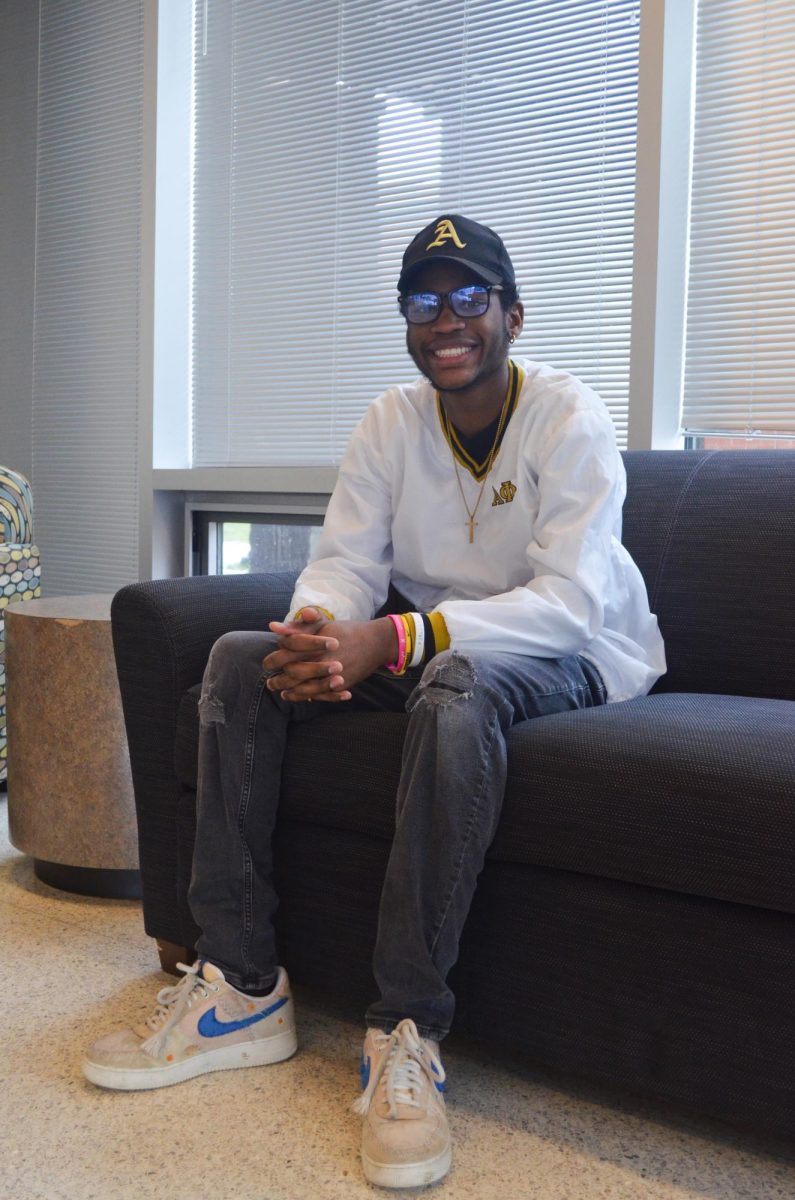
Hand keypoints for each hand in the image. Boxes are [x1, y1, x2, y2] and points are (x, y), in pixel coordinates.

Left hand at [264, 613, 397, 703]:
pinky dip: (307, 697)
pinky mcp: (340, 684)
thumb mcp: (322, 624)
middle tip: (270, 683)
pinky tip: (300, 697)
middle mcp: (321, 658)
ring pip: (305, 687)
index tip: (267, 664)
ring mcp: (331, 673)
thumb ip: (297, 626)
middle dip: (278, 679)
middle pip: (292, 672)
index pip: (286, 651)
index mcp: (313, 642)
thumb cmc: (345, 631)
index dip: (273, 659)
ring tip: (281, 692)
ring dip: (290, 691)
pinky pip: (320, 694)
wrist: (375, 642)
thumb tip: (272, 626)